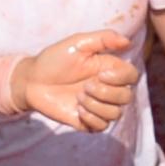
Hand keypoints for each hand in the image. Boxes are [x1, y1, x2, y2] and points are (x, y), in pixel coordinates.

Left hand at [12, 30, 135, 133]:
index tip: (100, 74)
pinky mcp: (87, 121)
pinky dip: (92, 119)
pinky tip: (78, 110)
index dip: (121, 78)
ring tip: (78, 98)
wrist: (32, 81)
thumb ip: (104, 39)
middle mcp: (107, 88)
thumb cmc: (54, 59)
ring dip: (97, 106)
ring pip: (116, 113)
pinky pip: (103, 126)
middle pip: (127, 97)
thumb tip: (128, 41)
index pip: (132, 76)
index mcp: (108, 69)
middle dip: (106, 93)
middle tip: (85, 87)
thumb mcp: (77, 43)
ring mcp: (97, 105)